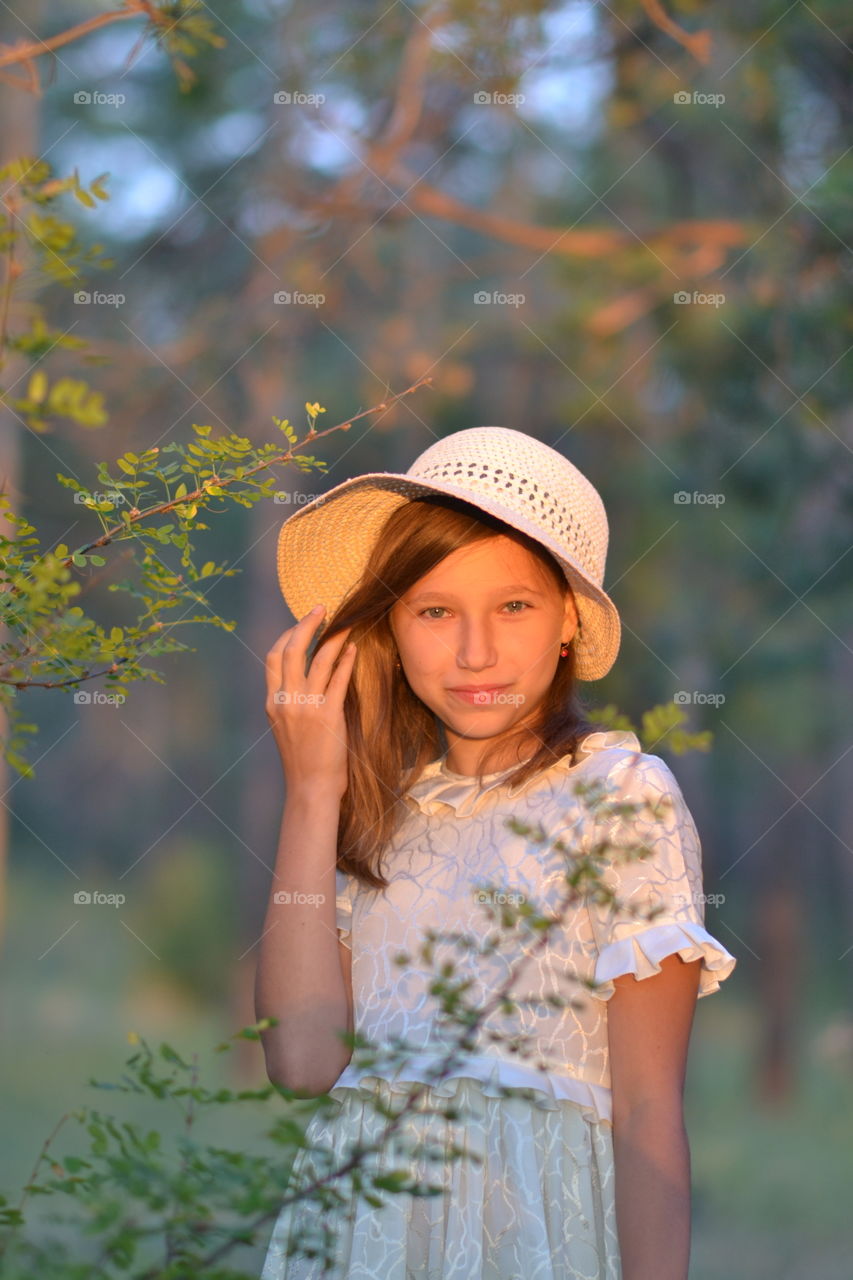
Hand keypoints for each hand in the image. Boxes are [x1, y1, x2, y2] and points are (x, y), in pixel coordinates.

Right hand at [265, 604, 356, 798]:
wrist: (310, 787)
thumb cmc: (302, 760)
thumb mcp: (284, 727)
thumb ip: (289, 702)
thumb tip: (301, 678)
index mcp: (272, 702)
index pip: (273, 657)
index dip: (287, 635)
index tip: (302, 622)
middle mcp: (285, 701)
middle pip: (291, 650)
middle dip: (306, 624)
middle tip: (321, 608)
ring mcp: (305, 708)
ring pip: (317, 660)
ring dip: (332, 636)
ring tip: (344, 622)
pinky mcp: (327, 715)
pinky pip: (337, 679)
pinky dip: (345, 660)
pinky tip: (353, 649)